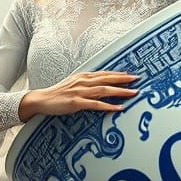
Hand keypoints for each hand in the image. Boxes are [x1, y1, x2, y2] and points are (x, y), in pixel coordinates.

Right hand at [20, 70, 138, 120]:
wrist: (42, 99)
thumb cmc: (58, 94)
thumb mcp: (74, 85)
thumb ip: (87, 84)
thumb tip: (100, 86)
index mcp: (83, 76)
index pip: (104, 73)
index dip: (118, 74)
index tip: (131, 75)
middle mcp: (83, 81)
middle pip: (107, 79)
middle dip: (124, 79)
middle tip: (138, 80)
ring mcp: (80, 92)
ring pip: (104, 89)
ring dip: (120, 91)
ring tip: (133, 93)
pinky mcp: (76, 103)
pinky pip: (96, 104)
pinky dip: (108, 105)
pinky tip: (118, 108)